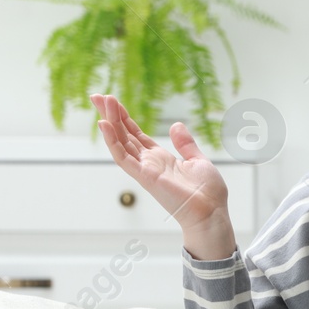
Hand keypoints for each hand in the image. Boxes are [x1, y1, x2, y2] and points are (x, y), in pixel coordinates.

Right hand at [90, 94, 236, 259]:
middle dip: (110, 115)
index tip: (112, 101)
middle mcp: (148, 163)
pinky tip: (104, 124)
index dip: (124, 118)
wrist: (211, 213)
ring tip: (101, 101)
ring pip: (121, 142)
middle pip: (123, 134)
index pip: (136, 134)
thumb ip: (185, 144)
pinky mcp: (145, 177)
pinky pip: (123, 157)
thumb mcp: (197, 161)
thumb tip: (176, 125)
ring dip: (110, 122)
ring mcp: (144, 170)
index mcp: (160, 158)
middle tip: (96, 95)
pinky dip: (112, 141)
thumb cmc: (207, 193)